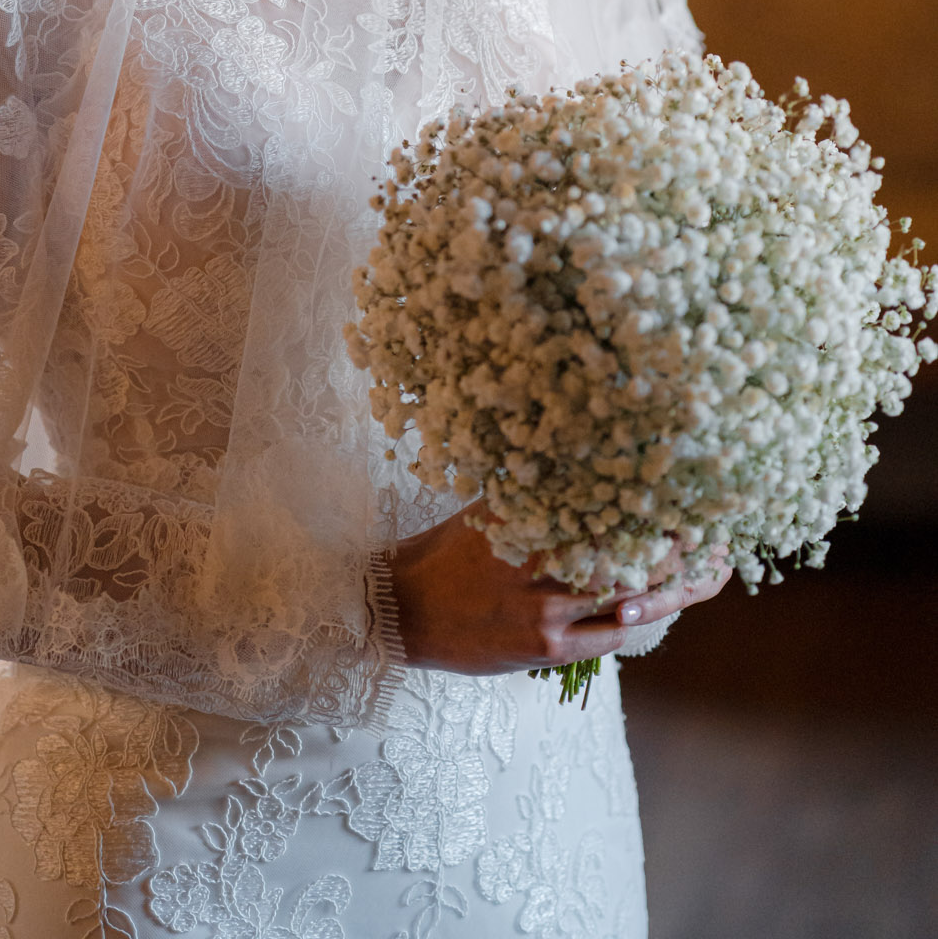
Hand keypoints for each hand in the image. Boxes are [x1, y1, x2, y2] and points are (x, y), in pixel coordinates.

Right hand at [387, 504, 730, 675]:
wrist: (404, 611)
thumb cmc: (443, 554)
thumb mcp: (485, 513)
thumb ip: (532, 499)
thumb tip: (581, 475)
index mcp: (527, 519)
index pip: (604, 507)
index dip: (651, 504)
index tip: (687, 495)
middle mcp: (539, 559)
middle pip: (626, 550)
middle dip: (677, 546)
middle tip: (717, 536)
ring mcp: (543, 606)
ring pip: (625, 594)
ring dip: (669, 585)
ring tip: (707, 571)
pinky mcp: (544, 646)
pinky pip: (606, 634)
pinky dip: (633, 619)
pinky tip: (654, 608)